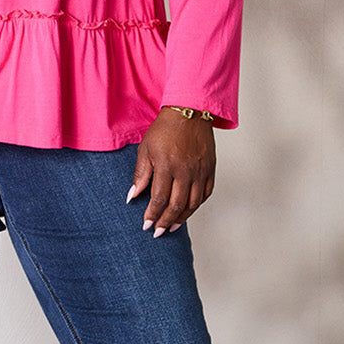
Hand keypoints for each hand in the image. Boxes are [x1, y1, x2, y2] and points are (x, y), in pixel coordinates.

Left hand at [128, 109, 215, 236]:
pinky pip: (206, 194)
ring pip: (193, 203)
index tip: (146, 225)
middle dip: (165, 222)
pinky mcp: (210, 169)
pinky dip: (197, 205)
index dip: (152, 215)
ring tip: (171, 227)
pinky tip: (188, 210)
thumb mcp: (146, 149)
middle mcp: (185, 171)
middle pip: (177, 205)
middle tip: (158, 232)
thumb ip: (140, 175)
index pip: (159, 198)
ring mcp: (200, 171)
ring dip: (182, 218)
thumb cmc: (165, 129)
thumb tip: (132, 197)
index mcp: (167, 166)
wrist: (190, 112)